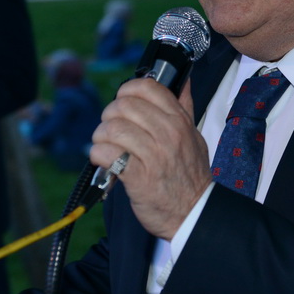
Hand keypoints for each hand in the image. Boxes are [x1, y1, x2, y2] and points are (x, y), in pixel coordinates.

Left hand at [90, 78, 210, 239]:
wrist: (194, 212)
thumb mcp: (194, 136)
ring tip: (106, 147)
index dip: (127, 91)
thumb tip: (184, 81)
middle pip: (124, 106)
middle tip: (112, 130)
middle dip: (110, 116)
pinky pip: (106, 154)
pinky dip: (98, 156)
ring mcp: (153, 155)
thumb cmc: (190, 175)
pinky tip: (105, 162)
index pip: (147, 87)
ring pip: (111, 128)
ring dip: (101, 138)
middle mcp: (167, 134)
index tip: (123, 103)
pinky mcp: (138, 177)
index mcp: (179, 121)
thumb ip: (185, 107)